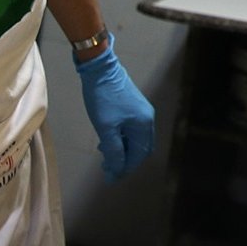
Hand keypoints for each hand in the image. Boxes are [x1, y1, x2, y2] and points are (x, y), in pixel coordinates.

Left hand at [74, 37, 154, 179]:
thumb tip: (117, 169)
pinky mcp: (133, 106)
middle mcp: (147, 119)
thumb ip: (114, 150)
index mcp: (143, 125)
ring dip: (122, 150)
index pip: (138, 155)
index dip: (125, 168)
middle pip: (140, 149)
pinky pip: (131, 130)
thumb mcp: (106, 128)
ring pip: (134, 140)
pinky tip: (107, 141)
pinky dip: (121, 140)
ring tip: (105, 156)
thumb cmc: (102, 98)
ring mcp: (141, 112)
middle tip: (108, 169)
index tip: (110, 177)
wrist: (100, 68)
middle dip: (125, 161)